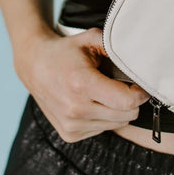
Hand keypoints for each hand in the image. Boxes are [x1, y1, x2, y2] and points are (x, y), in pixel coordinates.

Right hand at [18, 27, 150, 141]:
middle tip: (122, 86)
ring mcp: (71, 125)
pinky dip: (104, 118)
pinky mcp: (69, 134)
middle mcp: (75, 109)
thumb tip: (140, 59)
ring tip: (103, 93)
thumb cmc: (65, 52)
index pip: (127, 102)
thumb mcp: (90, 40)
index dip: (140, 93)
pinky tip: (91, 103)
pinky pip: (103, 129)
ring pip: (116, 124)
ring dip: (116, 110)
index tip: (139, 84)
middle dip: (131, 101)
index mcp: (82, 84)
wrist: (34, 65)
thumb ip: (115, 47)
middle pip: (126, 115)